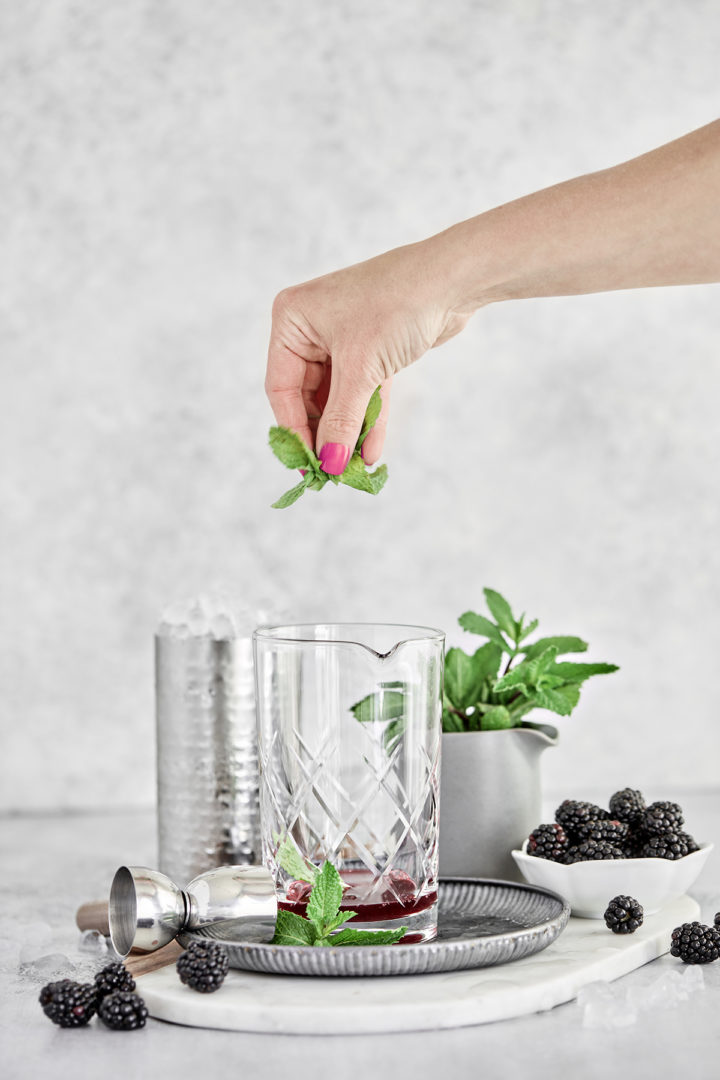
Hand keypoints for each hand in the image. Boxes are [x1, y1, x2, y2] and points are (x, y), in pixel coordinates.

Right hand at [265, 241, 469, 471]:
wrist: (453, 279)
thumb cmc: (397, 306)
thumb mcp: (361, 369)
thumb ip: (341, 419)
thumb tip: (328, 463)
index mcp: (293, 320)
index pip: (281, 388)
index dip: (294, 430)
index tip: (308, 465)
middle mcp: (312, 328)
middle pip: (308, 396)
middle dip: (325, 434)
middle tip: (333, 471)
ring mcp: (342, 338)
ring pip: (339, 398)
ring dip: (348, 432)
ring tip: (354, 468)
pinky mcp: (372, 349)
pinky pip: (363, 392)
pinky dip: (367, 418)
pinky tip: (371, 451)